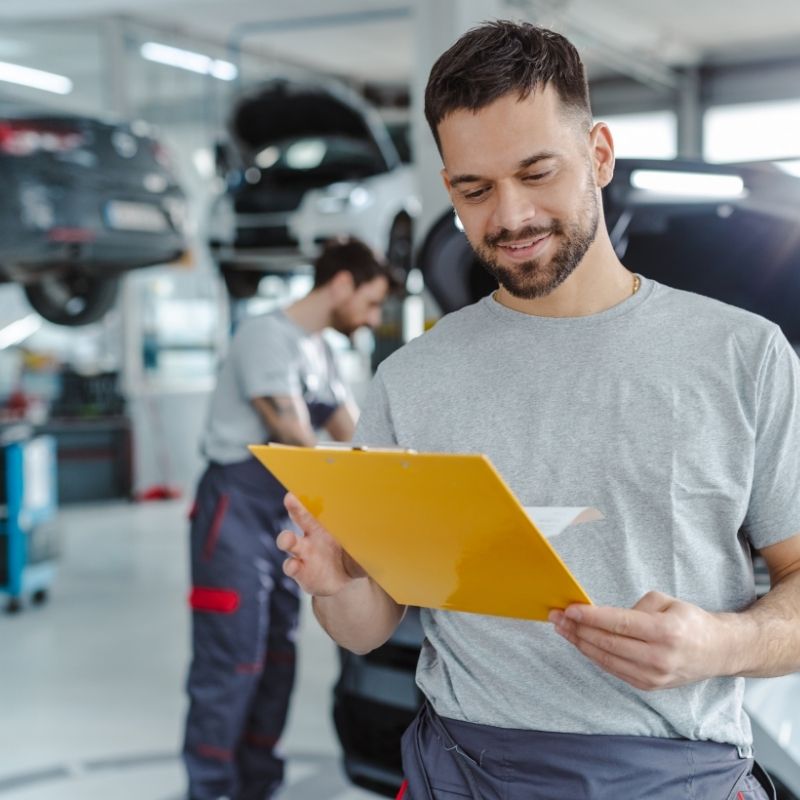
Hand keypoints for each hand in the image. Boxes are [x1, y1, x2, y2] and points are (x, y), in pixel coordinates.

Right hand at [276, 493, 365, 596]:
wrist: (344, 583)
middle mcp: (311, 536)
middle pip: (299, 518)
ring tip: (288, 539)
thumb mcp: (361, 550)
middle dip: (294, 507)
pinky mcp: (299, 571)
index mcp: (325, 525)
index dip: (311, 498)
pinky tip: (295, 566)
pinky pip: (291, 566)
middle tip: (290, 498)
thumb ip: (367, 543)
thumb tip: (385, 535)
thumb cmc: (352, 559)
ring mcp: (303, 553)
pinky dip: (291, 565)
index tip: (304, 489)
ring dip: (286, 539)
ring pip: (288, 541)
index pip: (317, 507)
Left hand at [548, 591, 731, 690]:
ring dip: (580, 643)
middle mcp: (659, 657)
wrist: (717, 652)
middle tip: (557, 617)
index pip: (619, 624)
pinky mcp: (648, 686)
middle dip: (577, 629)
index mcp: (665, 632)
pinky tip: (581, 643)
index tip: (569, 609)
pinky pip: (613, 669)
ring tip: (562, 629)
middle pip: (608, 643)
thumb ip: (635, 607)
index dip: (590, 617)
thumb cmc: (690, 621)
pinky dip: (594, 655)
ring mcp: (653, 676)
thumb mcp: (667, 602)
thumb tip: (604, 616)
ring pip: (606, 659)